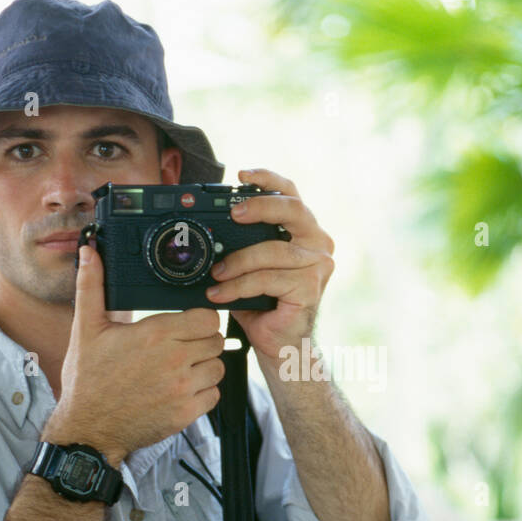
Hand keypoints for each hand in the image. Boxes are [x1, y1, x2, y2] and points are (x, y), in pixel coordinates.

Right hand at [44, 241, 224, 461]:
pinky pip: (214, 395)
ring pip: (218, 367)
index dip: (199, 319)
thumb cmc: (87, 379)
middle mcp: (174, 360)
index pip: (206, 317)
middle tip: (181, 347)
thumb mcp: (86, 329)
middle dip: (202, 341)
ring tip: (181, 368)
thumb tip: (89, 250)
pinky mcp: (186, 413)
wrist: (88, 428)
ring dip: (204, 367)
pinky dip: (202, 392)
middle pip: (216, 340)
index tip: (187, 325)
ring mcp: (182, 389)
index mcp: (155, 334)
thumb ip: (91, 287)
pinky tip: (181, 389)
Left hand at [204, 169, 334, 360]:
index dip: (268, 178)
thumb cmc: (264, 304)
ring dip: (238, 261)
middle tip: (232, 214)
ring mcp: (319, 265)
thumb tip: (202, 223)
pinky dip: (239, 286)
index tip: (241, 175)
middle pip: (292, 209)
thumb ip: (240, 242)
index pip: (291, 194)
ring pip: (273, 250)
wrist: (281, 345)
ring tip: (215, 274)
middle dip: (259, 206)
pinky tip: (220, 294)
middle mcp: (318, 243)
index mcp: (304, 231)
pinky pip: (268, 278)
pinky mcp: (311, 288)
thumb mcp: (250, 265)